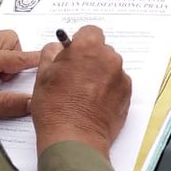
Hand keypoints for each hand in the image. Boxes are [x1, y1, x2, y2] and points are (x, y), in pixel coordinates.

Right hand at [30, 25, 131, 159]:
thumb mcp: (43, 75)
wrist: (74, 139)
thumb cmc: (56, 109)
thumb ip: (51, 53)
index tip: (74, 52)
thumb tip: (58, 48)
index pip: (90, 31)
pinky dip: (108, 90)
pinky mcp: (127, 95)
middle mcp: (108, 59)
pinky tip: (93, 103)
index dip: (80, 41)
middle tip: (75, 76)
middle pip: (101, 49)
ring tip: (83, 94)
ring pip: (110, 67)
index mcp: (87, 48)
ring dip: (100, 74)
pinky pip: (117, 84)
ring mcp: (120, 77)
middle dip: (90, 59)